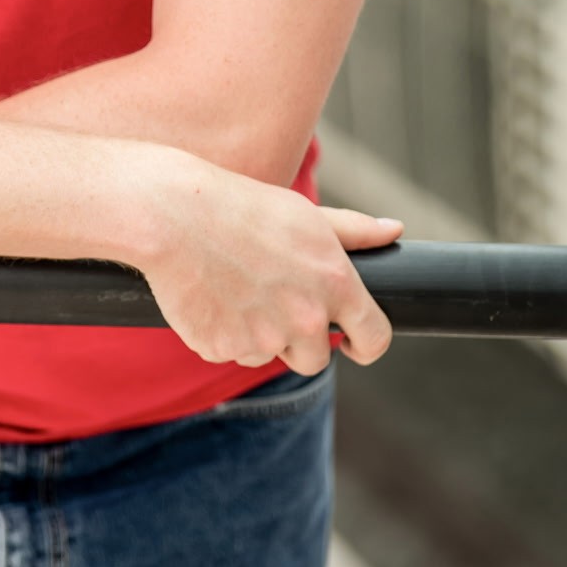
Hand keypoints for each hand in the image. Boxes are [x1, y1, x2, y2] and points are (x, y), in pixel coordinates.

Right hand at [132, 149, 401, 374]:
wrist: (171, 214)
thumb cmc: (241, 207)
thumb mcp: (305, 215)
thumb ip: (354, 230)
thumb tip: (394, 230)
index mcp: (334, 283)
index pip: (375, 338)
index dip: (367, 344)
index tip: (354, 342)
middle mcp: (304, 318)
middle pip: (316, 358)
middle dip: (301, 340)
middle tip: (273, 301)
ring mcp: (262, 338)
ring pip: (268, 353)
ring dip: (257, 333)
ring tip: (234, 287)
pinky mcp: (222, 348)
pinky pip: (229, 351)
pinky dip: (222, 332)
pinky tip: (210, 295)